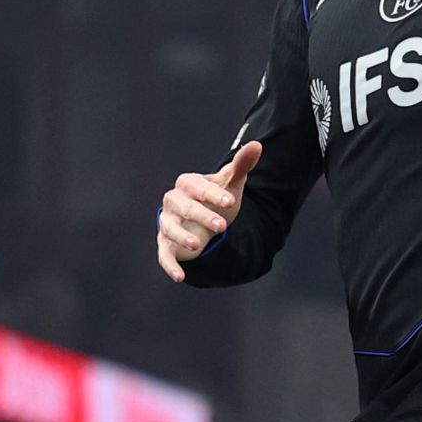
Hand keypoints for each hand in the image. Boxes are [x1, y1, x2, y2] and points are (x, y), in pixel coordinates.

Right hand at [154, 142, 262, 280]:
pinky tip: (181, 277)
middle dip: (202, 215)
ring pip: (170, 228)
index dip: (214, 195)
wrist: (201, 220)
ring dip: (182, 236)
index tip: (231, 202)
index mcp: (187, 184)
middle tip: (222, 226)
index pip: (198, 187)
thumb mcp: (229, 184)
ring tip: (198, 245)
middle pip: (184, 206)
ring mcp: (167, 223)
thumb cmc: (215, 200)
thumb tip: (257, 145)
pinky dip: (170, 265)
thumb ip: (241, 166)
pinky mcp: (165, 244)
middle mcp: (173, 202)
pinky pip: (164, 254)